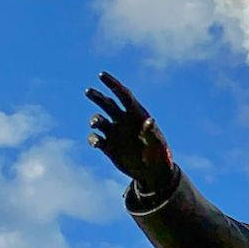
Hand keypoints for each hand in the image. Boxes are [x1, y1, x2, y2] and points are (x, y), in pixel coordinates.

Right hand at [85, 71, 175, 193]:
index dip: (113, 84)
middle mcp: (123, 121)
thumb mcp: (158, 145)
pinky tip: (96, 142)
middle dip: (97, 97)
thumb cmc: (160, 156)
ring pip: (99, 120)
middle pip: (107, 104)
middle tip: (88, 91)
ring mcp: (114, 133)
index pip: (123, 95)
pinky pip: (95, 139)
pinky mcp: (108, 147)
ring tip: (96, 123)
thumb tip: (150, 121)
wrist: (153, 173)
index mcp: (137, 115)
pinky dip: (92, 139)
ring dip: (94, 119)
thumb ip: (152, 133)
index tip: (101, 74)